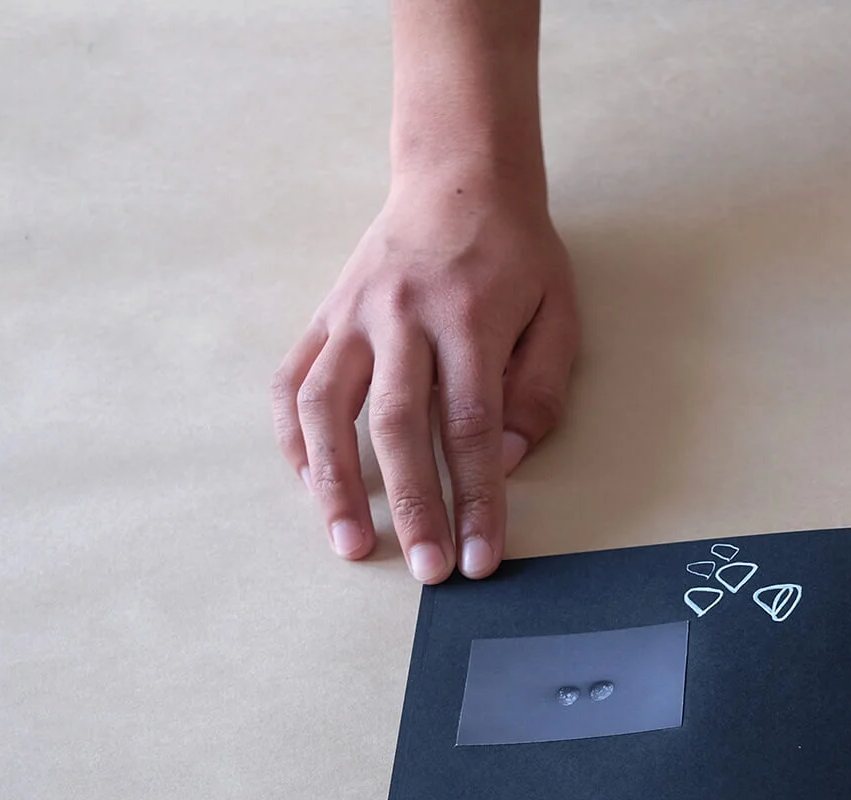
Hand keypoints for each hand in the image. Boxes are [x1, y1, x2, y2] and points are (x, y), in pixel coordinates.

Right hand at [272, 169, 578, 581]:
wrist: (458, 178)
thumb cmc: (517, 256)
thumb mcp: (557, 314)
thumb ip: (537, 391)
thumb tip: (501, 461)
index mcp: (469, 319)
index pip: (471, 426)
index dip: (476, 498)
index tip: (480, 557)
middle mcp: (402, 317)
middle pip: (399, 426)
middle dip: (413, 506)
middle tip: (427, 571)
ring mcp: (353, 316)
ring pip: (327, 407)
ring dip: (334, 483)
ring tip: (350, 543)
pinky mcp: (323, 316)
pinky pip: (293, 382)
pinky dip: (295, 438)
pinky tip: (309, 484)